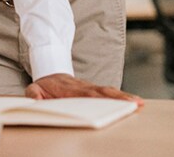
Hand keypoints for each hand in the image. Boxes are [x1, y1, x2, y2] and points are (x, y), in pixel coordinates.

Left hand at [25, 73, 143, 105]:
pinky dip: (121, 98)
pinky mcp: (94, 91)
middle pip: (103, 92)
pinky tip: (134, 103)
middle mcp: (83, 87)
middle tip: (136, 103)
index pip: (87, 93)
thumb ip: (34, 94)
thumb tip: (36, 101)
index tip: (110, 101)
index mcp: (70, 89)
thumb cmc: (44, 85)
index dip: (100, 97)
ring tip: (139, 103)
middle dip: (119, 97)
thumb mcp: (34, 89)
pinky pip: (108, 94)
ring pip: (108, 92)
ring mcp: (90, 88)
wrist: (49, 70)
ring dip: (123, 97)